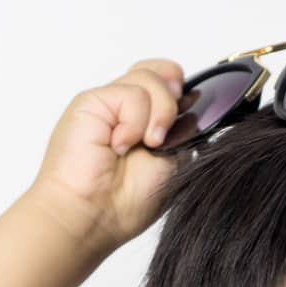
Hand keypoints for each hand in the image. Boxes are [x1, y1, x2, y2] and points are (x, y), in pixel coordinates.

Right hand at [26, 58, 192, 250]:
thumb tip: (192, 102)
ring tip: (146, 145)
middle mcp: (128, 109)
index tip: (186, 122)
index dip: (183, 94)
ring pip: (152, 77)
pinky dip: (134, 122)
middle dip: (174, 99)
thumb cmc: (126, 201)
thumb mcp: (174, 163)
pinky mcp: (93, 101)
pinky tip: (120, 146)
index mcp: (147, 122)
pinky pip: (131, 93)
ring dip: (159, 115)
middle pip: (163, 71)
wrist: (93, 215)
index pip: (171, 83)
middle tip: (165, 134)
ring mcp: (111, 104)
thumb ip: (183, 130)